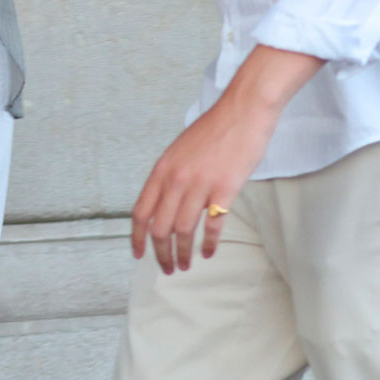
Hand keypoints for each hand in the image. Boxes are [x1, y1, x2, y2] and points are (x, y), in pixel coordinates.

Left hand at [130, 91, 276, 273]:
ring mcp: (200, 184)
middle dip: (160, 253)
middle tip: (167, 268)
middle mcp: (176, 178)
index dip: (137, 237)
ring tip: (185, 265)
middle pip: (160, 228)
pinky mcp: (225, 189)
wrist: (243, 111)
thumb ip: (169, 176)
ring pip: (183, 231)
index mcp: (162, 169)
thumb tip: (163, 204)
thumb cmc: (214, 130)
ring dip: (183, 253)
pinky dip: (210, 244)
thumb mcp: (180, 151)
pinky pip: (213, 225)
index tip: (138, 254)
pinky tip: (209, 252)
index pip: (141, 211)